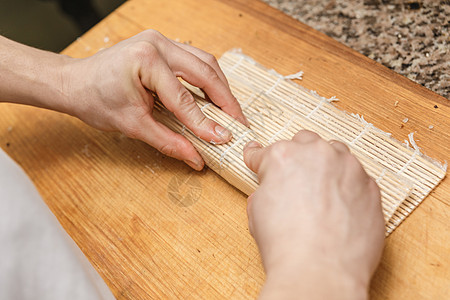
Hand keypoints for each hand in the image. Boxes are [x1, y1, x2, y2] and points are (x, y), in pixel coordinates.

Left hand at [61, 30, 246, 169]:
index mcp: (147, 60)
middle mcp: (158, 44)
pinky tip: (214, 96)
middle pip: (205, 72)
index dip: (206, 122)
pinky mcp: (163, 46)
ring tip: (230, 112)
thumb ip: (168, 141)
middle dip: (225, 100)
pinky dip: (208, 80)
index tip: (224, 138)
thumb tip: (195, 157)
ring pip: (205, 62)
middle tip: (238, 123)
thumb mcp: (133, 126)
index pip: (185, 97)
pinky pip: (195, 60)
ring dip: (220, 88)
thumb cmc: (96, 99)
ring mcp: (161, 41)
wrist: (76, 83)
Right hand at [243, 130, 384, 298]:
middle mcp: (317, 154)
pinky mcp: (371, 186)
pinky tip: (340, 205)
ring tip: (321, 189)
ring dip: (326, 165)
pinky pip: (357, 177)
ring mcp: (349, 167)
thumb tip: (271, 189)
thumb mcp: (257, 212)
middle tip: (293, 177)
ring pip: (336, 153)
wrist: (320, 271)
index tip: (258, 160)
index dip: (258, 159)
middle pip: (305, 142)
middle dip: (297, 156)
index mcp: (283, 156)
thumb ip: (265, 190)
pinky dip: (348, 186)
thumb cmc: (286, 245)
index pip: (264, 151)